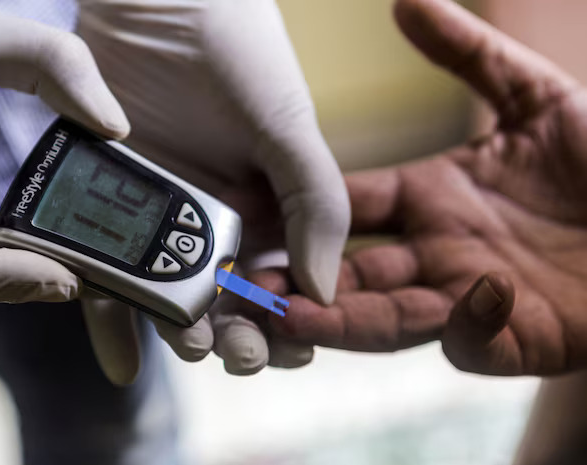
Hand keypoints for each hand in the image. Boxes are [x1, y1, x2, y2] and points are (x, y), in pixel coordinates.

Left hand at [76, 0, 349, 381]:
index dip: (296, 327)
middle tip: (236, 349)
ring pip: (171, 304)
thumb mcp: (287, 125)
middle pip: (231, 309)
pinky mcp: (106, 215)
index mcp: (269, 212)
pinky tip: (121, 364)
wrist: (156, 4)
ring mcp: (158, 225)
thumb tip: (328, 291)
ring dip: (182, 337)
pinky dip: (112, 323)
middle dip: (238, 341)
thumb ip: (317, 203)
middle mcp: (217, 227)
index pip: (289, 289)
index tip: (291, 343)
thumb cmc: (235, 54)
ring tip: (190, 341)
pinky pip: (106, 278)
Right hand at [263, 0, 586, 375]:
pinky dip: (466, 329)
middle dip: (293, 281)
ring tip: (295, 318)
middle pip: (348, 273)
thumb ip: (469, 54)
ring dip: (342, 322)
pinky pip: (474, 342)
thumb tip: (402, 2)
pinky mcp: (517, 340)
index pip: (344, 207)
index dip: (292, 209)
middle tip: (239, 283)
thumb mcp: (539, 96)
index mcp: (430, 199)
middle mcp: (436, 252)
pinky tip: (469, 297)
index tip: (239, 204)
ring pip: (388, 317)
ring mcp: (471, 299)